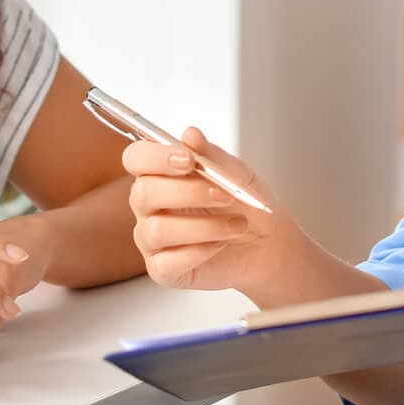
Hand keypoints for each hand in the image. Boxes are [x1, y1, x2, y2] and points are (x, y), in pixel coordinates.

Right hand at [123, 127, 295, 294]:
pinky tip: (220, 245)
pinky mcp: (162, 269)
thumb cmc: (246, 205)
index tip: (188, 160)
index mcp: (160, 174)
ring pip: (158, 229)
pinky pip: (167, 263)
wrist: (267, 243)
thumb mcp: (236, 174)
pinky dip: (200, 251)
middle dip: (188, 192)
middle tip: (224, 196)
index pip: (136, 158)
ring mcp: (152, 239)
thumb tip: (190, 135)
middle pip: (143, 193)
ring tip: (236, 224)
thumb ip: (211, 156)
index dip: (155, 157)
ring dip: (205, 226)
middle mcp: (149, 206)